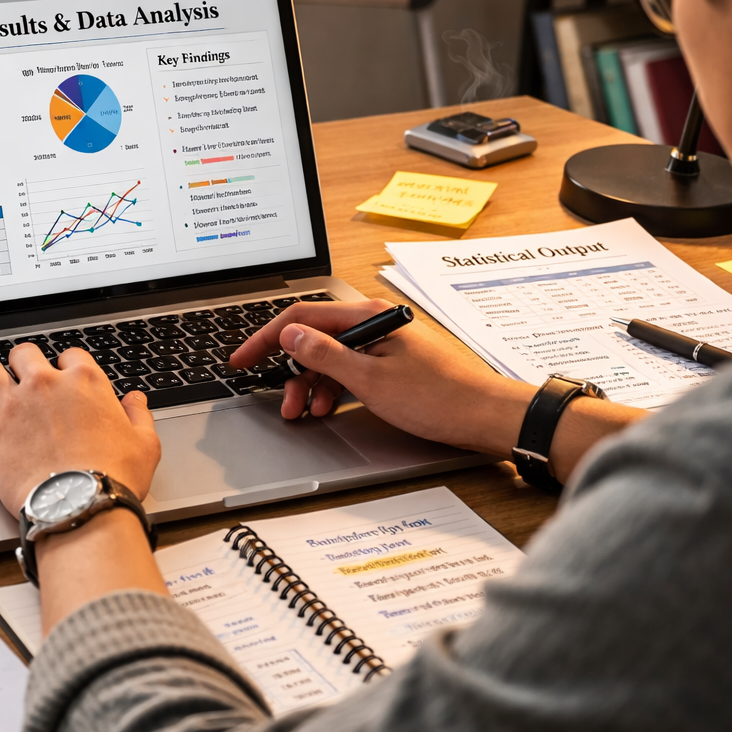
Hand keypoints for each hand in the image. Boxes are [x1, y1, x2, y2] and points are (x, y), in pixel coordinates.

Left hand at [0, 344, 161, 515]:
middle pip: (24, 354)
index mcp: (84, 381)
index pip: (70, 355)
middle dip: (25, 363)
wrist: (80, 506)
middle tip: (27, 379)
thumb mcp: (145, 444)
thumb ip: (138, 415)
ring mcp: (13, 407)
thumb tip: (136, 400)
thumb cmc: (114, 476)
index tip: (66, 380)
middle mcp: (44, 385)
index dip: (68, 367)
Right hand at [228, 299, 535, 454]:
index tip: (242, 358)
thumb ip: (324, 355)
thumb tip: (290, 335)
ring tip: (304, 412)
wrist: (488, 416)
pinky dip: (334, 388)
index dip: (266, 338)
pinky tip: (329, 407)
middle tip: (277, 400)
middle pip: (315, 338)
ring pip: (331, 358)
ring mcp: (385, 342)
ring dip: (311, 385)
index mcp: (369, 315)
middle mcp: (375, 322)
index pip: (303, 316)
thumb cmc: (440, 398)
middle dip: (290, 371)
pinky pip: (351, 369)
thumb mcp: (370, 379)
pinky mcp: (393, 362)